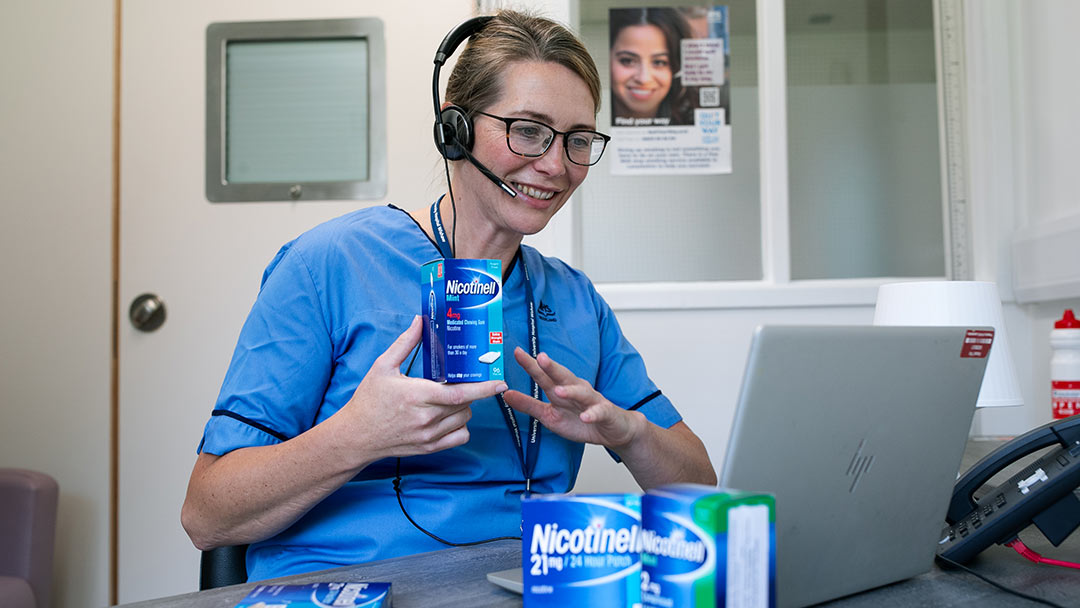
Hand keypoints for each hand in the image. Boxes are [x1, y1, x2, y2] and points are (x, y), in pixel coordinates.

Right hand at [332, 316, 507, 463]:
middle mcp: (426, 417)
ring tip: (450, 398)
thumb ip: (404, 343)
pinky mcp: (429, 448)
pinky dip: (461, 426)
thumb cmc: (368, 400)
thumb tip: (420, 321)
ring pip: (465, 419)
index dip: (484, 388)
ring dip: (465, 407)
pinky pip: (459, 437)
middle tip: (462, 380)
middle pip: (465, 403)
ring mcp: (429, 435)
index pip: (460, 393)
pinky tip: (450, 417)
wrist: (356, 436)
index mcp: (417, 395)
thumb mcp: (382, 367)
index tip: (500, 382)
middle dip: (470, 390)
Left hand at [501, 347, 644, 449]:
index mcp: (561, 389)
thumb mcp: (549, 416)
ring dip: (571, 391)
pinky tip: (586, 416)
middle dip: (552, 367)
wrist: (612, 430)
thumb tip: (506, 394)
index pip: (544, 375)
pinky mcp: (605, 413)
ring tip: (559, 390)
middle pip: (563, 376)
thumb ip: (529, 405)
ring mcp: (592, 401)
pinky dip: (592, 414)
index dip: (531, 365)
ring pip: (582, 393)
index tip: (517, 353)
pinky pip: (598, 412)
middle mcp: (576, 390)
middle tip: (541, 358)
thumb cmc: (580, 420)